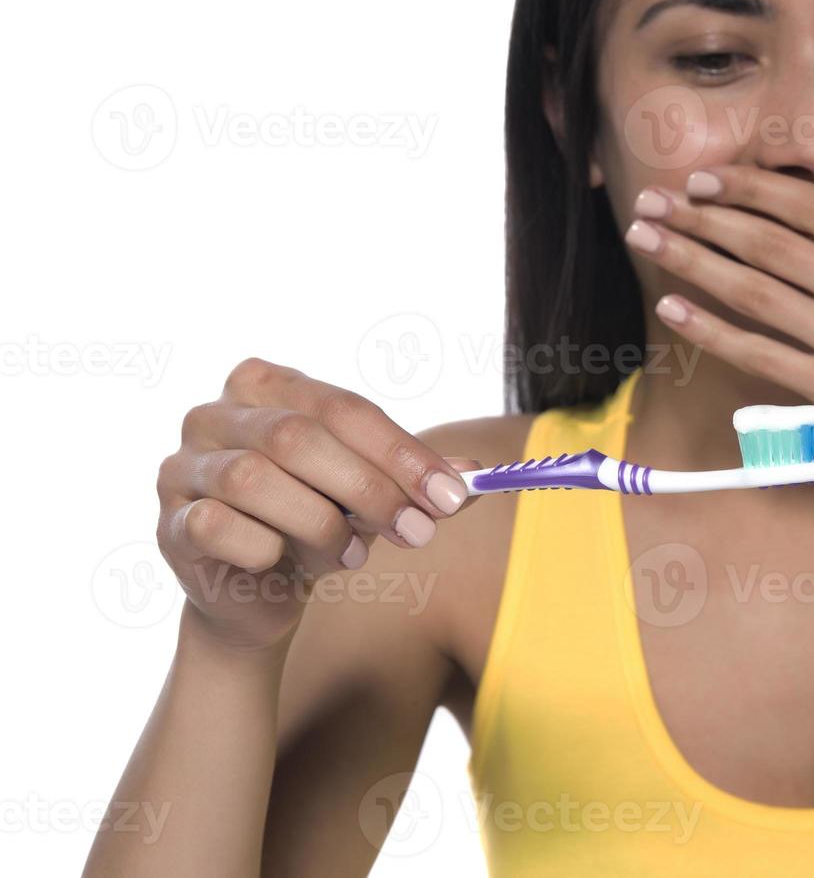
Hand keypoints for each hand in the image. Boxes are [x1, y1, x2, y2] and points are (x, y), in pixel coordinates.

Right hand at [155, 358, 479, 651]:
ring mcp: (182, 465)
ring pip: (253, 479)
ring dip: (318, 524)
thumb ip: (422, 482)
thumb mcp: (376, 496)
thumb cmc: (318, 525)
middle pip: (297, 437)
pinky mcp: (169, 523)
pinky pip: (217, 527)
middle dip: (368, 488)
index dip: (401, 453)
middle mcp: (215, 413)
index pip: (343, 408)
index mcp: (268, 385)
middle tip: (419, 532)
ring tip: (351, 555)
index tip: (453, 495)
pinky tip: (284, 566)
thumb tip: (476, 477)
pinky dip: (265, 549)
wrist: (258, 596)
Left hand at [623, 127, 813, 533]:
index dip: (753, 188)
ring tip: (644, 239)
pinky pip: (761, 358)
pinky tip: (673, 313)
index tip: (708, 175)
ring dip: (692, 262)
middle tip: (650, 197)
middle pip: (769, 244)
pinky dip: (713, 334)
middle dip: (702, 217)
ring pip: (754, 294)